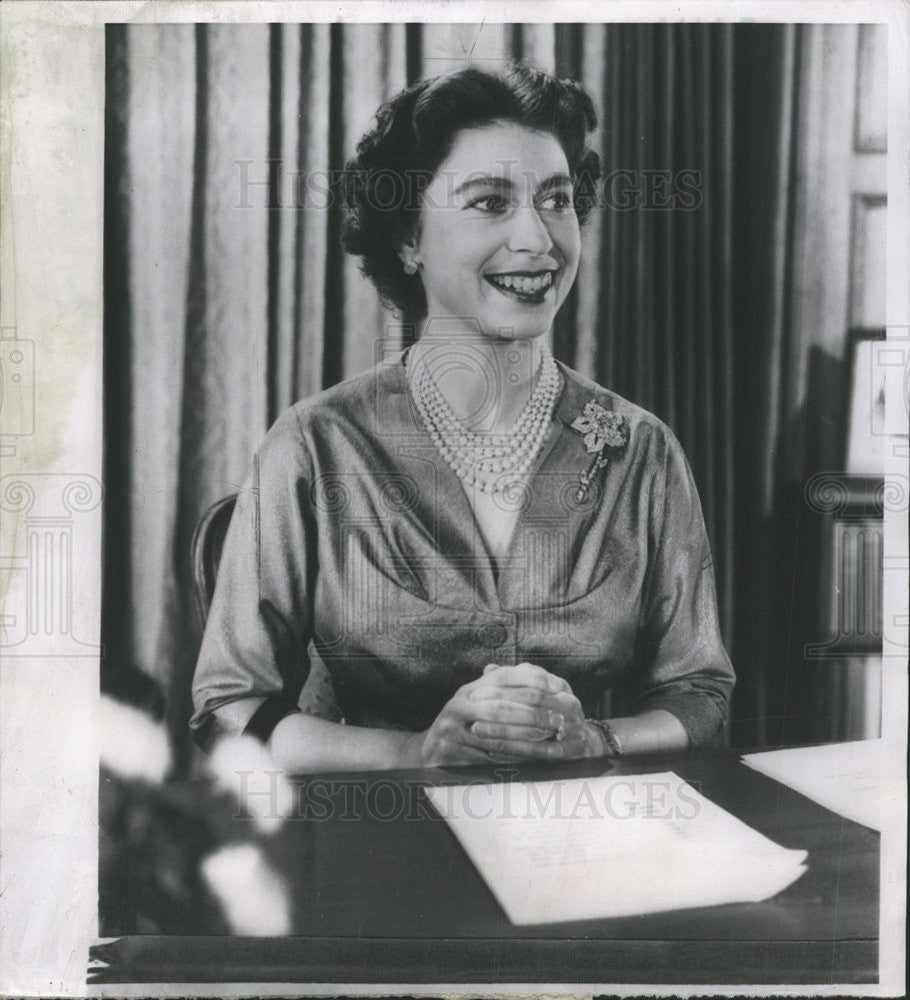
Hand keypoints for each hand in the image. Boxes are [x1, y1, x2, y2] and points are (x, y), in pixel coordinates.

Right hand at [401, 662, 601, 766]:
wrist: (428, 752)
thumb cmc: (463, 725)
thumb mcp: (478, 702)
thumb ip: (503, 689)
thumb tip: (544, 677)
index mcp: (468, 690)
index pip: (503, 678)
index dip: (531, 681)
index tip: (558, 688)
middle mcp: (458, 705)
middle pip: (501, 706)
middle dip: (533, 714)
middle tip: (559, 720)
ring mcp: (453, 729)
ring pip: (497, 735)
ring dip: (529, 741)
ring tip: (553, 742)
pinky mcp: (452, 752)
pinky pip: (489, 757)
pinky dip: (514, 760)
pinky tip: (534, 761)